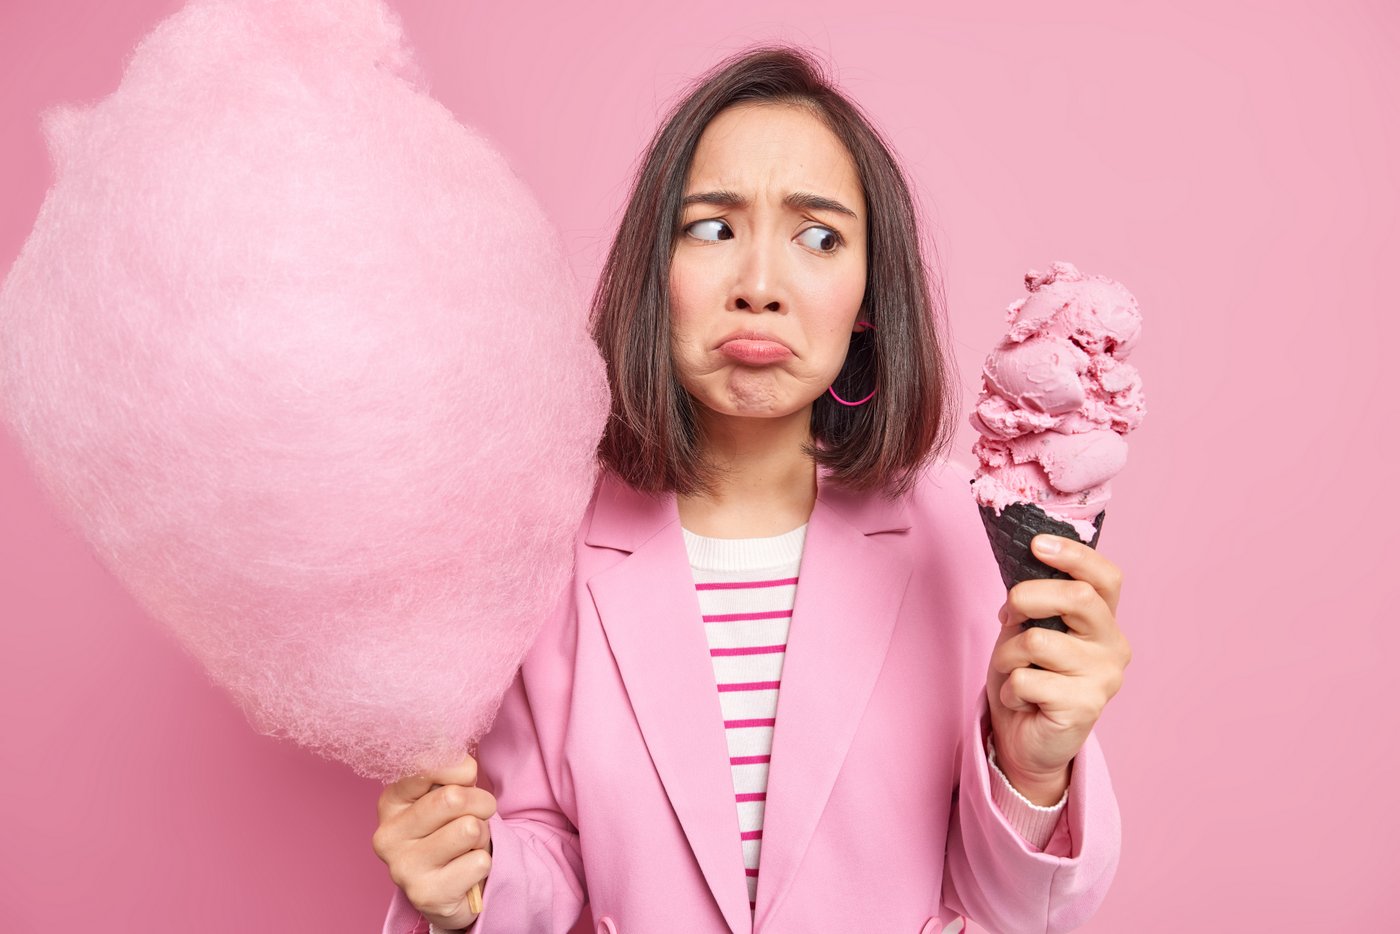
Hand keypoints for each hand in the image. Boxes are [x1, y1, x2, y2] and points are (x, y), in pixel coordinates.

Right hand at [373, 755, 496, 930]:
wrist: (453, 888)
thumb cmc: (451, 830)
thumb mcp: (449, 794)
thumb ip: (452, 774)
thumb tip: (464, 766)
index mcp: (390, 802)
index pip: (426, 767)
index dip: (461, 769)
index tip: (467, 777)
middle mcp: (387, 835)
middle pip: (452, 798)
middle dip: (480, 803)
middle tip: (480, 813)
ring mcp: (402, 869)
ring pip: (469, 829)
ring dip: (481, 835)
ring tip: (467, 845)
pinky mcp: (425, 895)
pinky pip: (478, 863)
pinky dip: (482, 864)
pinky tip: (464, 870)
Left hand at [985, 534, 1131, 804]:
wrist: (1025, 739)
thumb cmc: (1027, 676)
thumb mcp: (1026, 629)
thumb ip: (1033, 601)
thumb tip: (1022, 573)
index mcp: (1103, 620)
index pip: (1105, 577)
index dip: (1074, 555)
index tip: (1037, 544)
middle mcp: (1114, 646)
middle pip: (1077, 597)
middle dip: (1028, 596)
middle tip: (1010, 613)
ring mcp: (1105, 677)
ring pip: (1039, 640)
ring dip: (1008, 655)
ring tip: (1014, 672)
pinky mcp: (1086, 707)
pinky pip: (1028, 679)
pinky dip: (1010, 688)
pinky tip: (1022, 700)